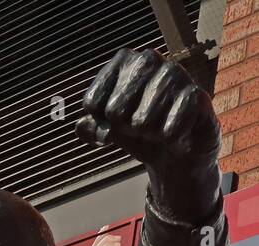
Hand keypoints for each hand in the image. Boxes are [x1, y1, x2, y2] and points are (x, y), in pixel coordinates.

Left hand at [79, 48, 219, 220]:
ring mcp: (177, 74)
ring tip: (158, 129)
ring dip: (148, 135)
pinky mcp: (198, 96)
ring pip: (142, 121)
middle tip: (138, 127)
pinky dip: (169, 141)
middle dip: (123, 129)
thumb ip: (90, 128)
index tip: (112, 122)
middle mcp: (150, 60)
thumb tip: (83, 125)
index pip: (92, 102)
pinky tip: (176, 135)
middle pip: (115, 111)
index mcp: (124, 63)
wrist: (174, 149)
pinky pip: (169, 129)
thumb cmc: (137, 132)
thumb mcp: (107, 131)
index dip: (99, 123)